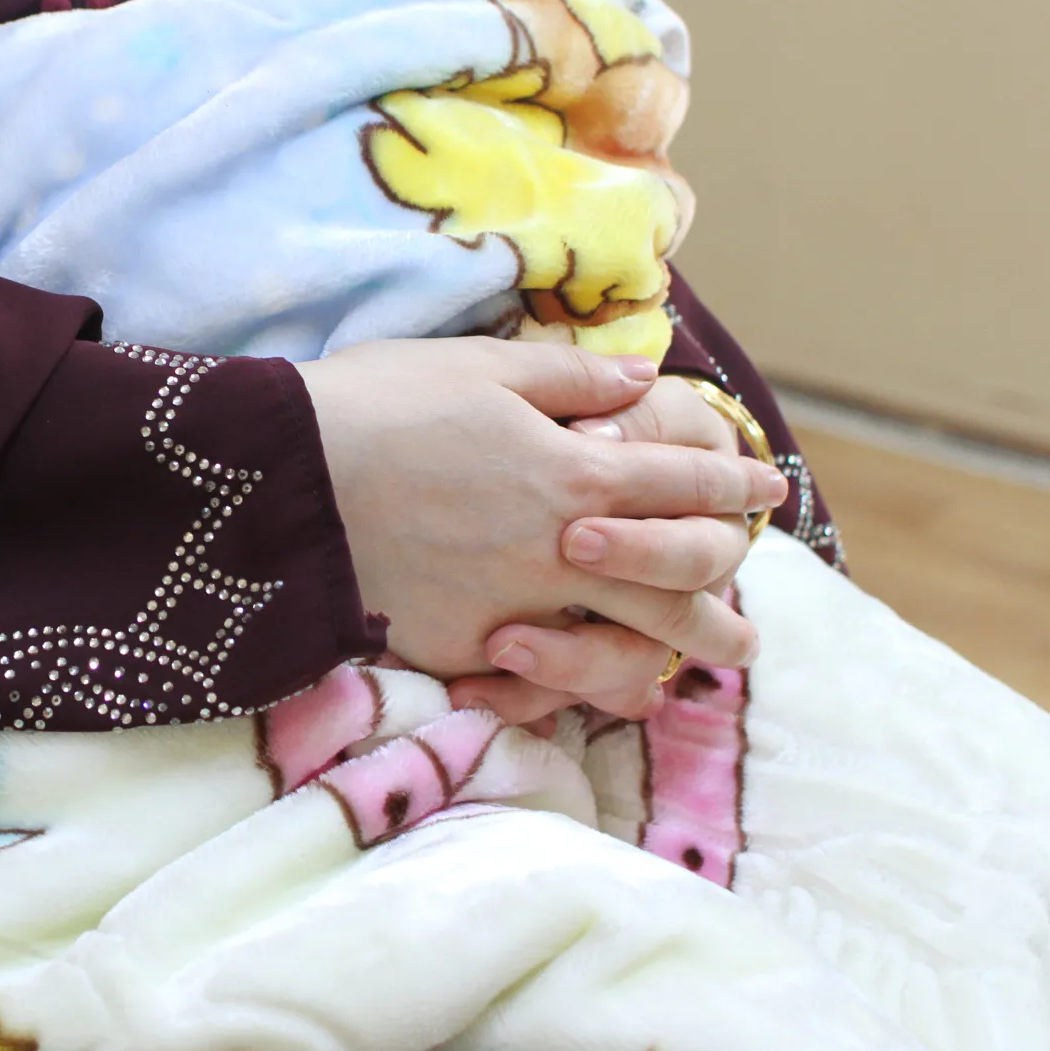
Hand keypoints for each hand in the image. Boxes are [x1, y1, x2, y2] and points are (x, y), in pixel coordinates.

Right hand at [294, 342, 785, 682]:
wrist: (285, 483)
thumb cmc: (379, 404)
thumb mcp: (481, 366)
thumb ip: (571, 378)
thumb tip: (644, 378)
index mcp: (577, 471)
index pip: (684, 480)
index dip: (732, 480)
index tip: (764, 484)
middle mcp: (565, 551)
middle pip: (683, 574)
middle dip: (730, 573)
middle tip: (753, 575)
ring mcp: (519, 610)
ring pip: (638, 639)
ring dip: (693, 645)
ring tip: (723, 651)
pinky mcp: (466, 651)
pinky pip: (552, 681)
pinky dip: (593, 683)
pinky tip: (619, 684)